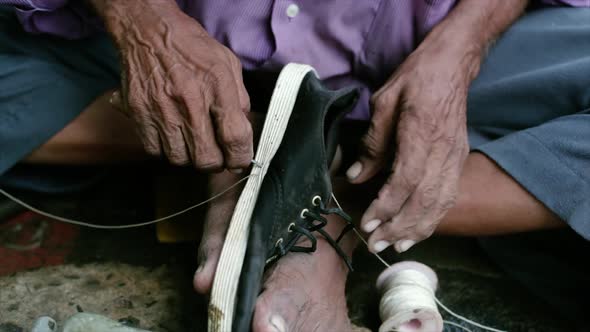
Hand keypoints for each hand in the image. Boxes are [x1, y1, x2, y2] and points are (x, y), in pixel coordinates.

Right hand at [98, 0, 251, 171]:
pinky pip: (154, 151)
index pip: (234, 137)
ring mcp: (161, 110)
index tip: (240, 161)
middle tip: (216, 153)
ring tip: (193, 141)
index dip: (240, 157)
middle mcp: (189, 101)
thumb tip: (242, 132)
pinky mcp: (139, 115)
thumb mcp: (228, 64)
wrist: (148, 31)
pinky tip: (172, 134)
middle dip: (215, 163)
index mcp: (217, 86)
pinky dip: (166, 149)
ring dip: (190, 157)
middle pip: (206, 159)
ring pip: (180, 160)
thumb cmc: (192, 47)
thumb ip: (239, 99)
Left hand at [347, 40, 477, 253]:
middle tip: (375, 245)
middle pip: (424, 201)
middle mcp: (443, 151)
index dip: (386, 208)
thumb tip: (356, 176)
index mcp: (421, 133)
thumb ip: (372, 143)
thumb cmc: (415, 79)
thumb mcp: (383, 103)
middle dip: (398, 228)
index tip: (368, 224)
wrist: (452, 66)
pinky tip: (418, 230)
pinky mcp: (459, 160)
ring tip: (396, 247)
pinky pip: (448, 197)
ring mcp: (455, 157)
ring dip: (417, 230)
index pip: (405, 182)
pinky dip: (434, 218)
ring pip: (440, 204)